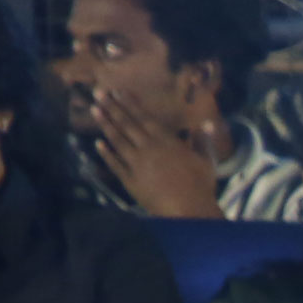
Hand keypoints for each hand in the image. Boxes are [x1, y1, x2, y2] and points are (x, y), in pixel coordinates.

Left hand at [68, 74, 222, 217]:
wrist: (188, 211)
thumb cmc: (201, 185)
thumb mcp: (207, 160)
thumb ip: (203, 141)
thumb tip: (208, 124)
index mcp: (166, 141)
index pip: (144, 117)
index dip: (129, 103)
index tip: (117, 91)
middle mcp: (148, 148)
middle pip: (127, 124)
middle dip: (112, 107)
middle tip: (98, 93)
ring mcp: (136, 164)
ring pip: (117, 140)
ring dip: (105, 124)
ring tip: (94, 110)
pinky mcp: (130, 180)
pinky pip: (115, 164)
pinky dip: (106, 154)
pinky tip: (98, 144)